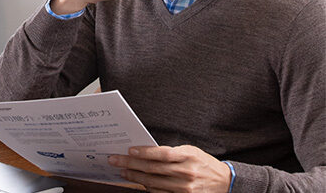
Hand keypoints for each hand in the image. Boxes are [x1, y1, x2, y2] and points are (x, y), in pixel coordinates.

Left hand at [108, 145, 231, 192]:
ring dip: (135, 177)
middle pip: (153, 169)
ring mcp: (184, 188)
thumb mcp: (190, 151)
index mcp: (188, 156)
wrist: (223, 182)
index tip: (129, 150)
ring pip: (153, 183)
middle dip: (130, 164)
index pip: (161, 154)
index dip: (144, 152)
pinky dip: (147, 188)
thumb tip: (144, 152)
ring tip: (122, 171)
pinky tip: (138, 183)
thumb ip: (171, 152)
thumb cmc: (203, 163)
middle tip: (114, 160)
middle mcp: (186, 173)